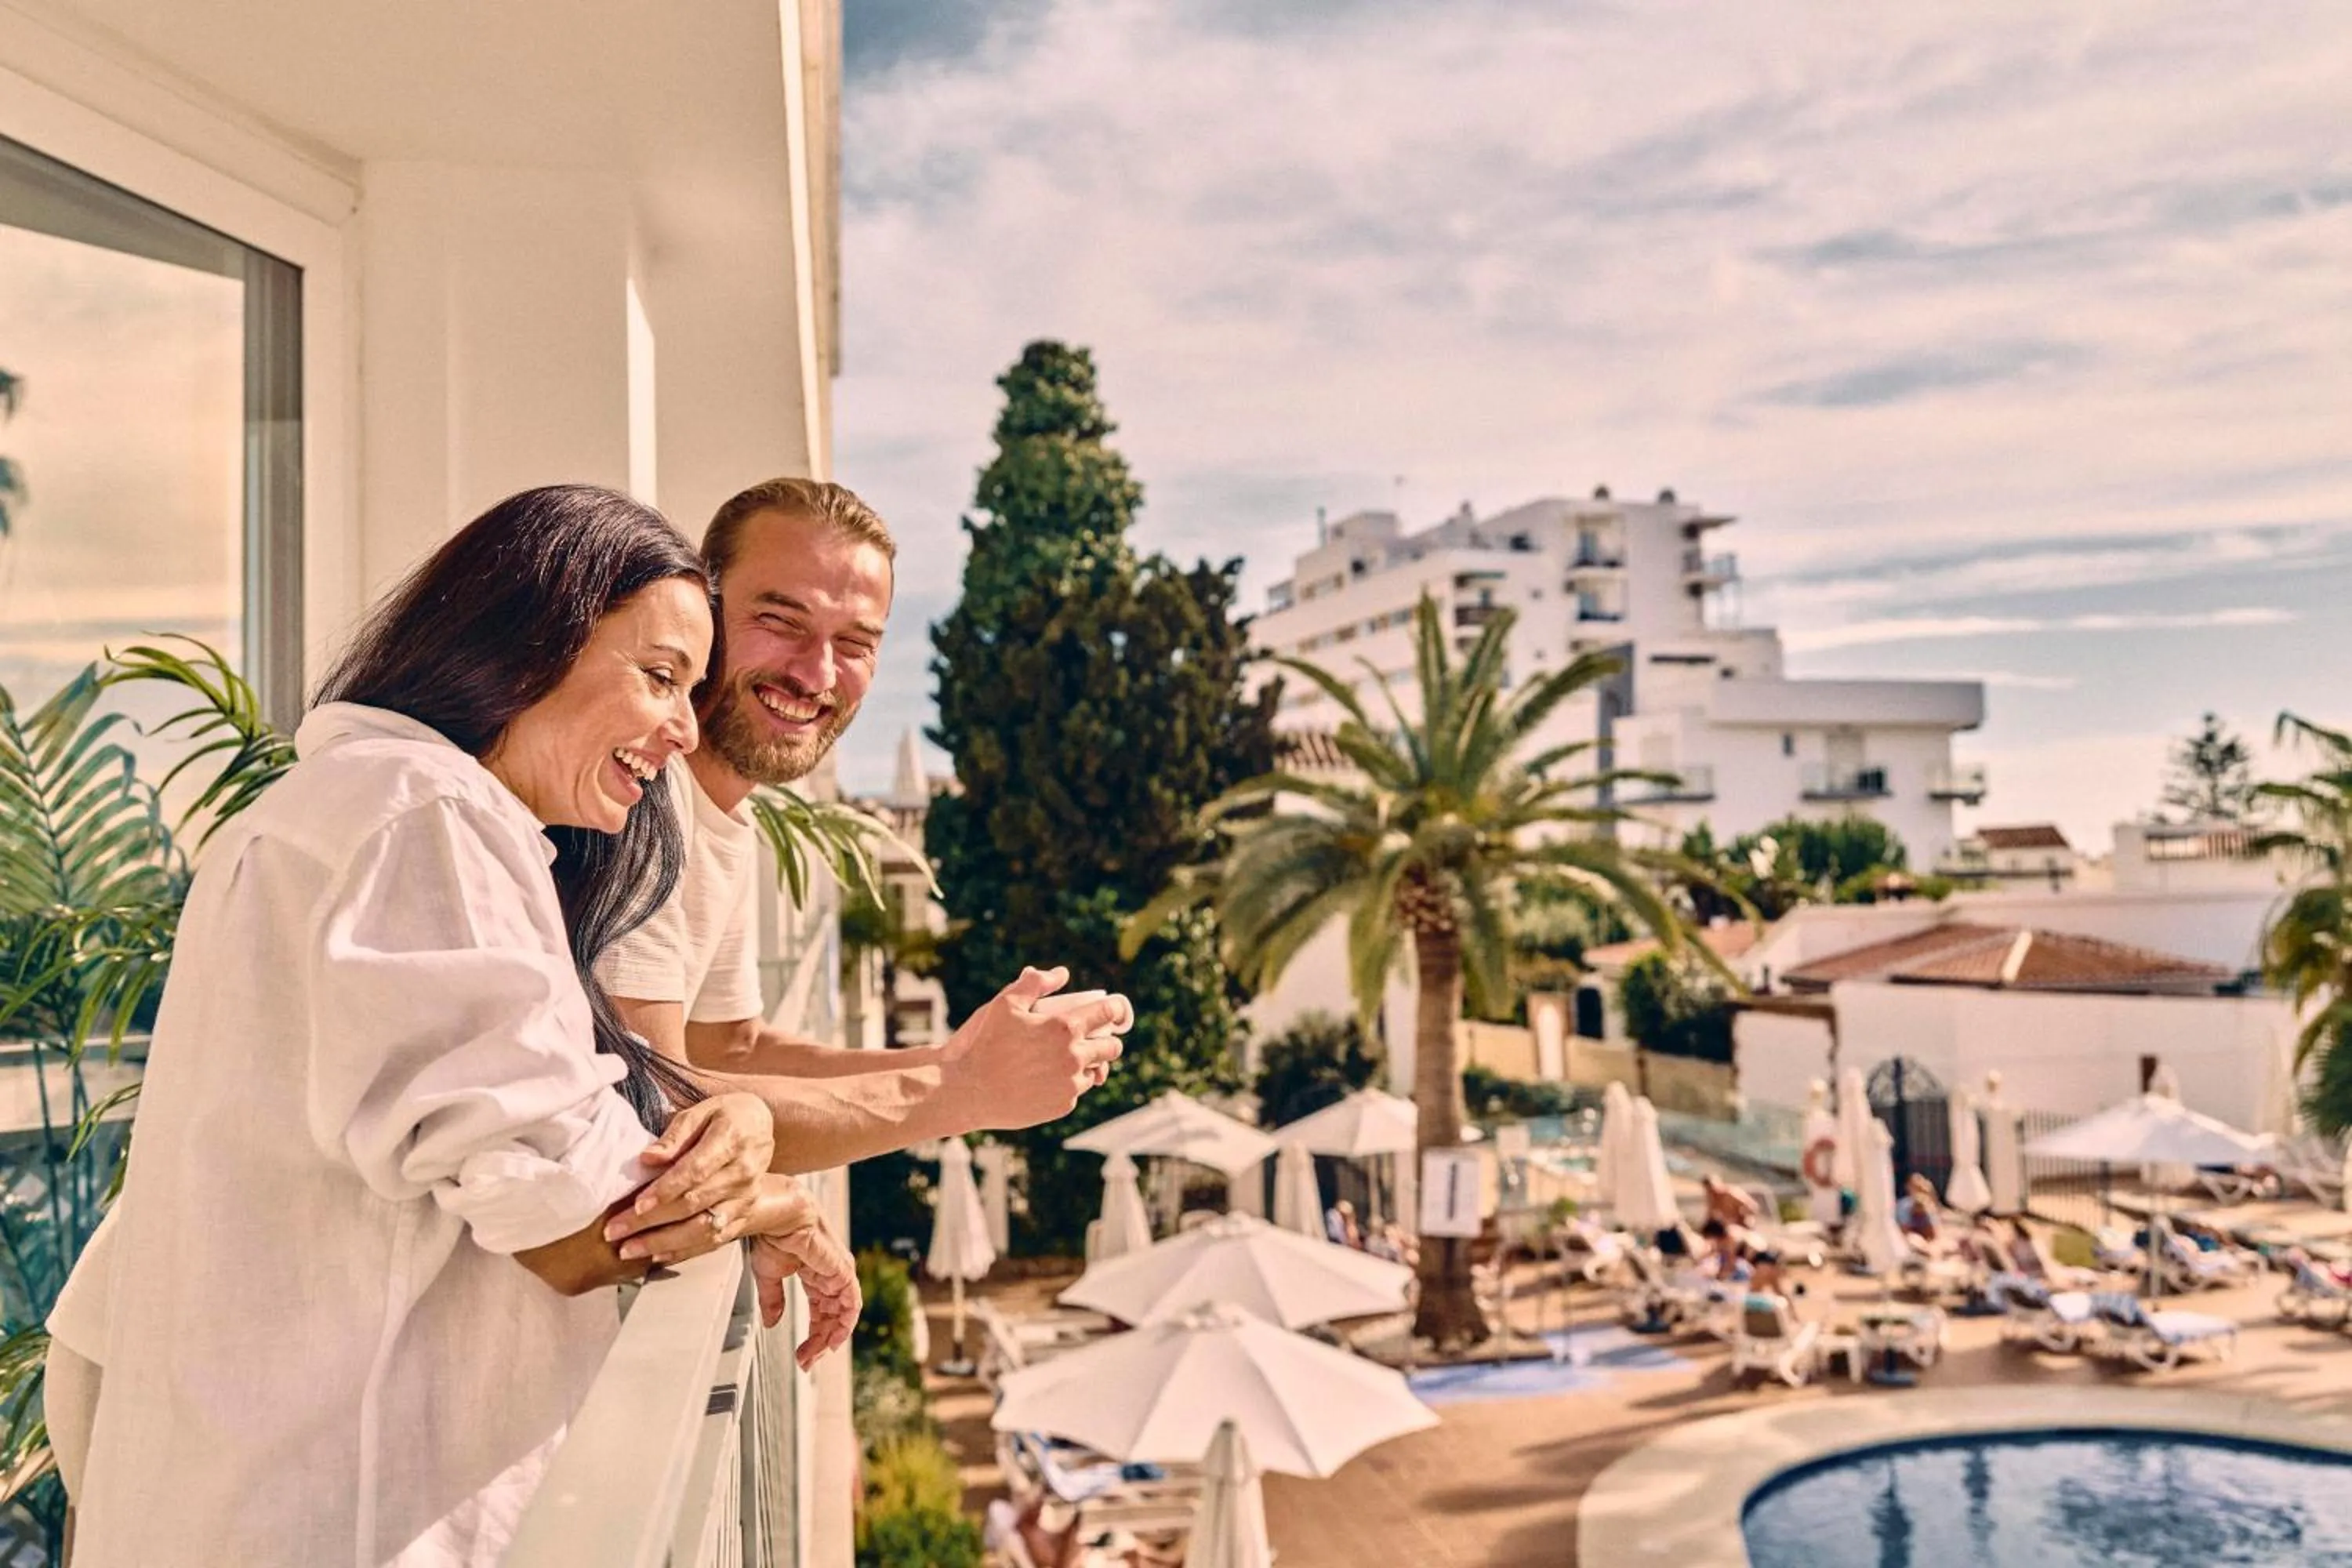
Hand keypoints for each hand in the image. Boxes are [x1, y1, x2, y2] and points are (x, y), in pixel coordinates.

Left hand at [606, 1091, 774, 1253]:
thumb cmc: (727, 1115)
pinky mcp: (744, 1215)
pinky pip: (714, 1240)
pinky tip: (657, 1256)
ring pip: (703, 1228)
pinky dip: (685, 1251)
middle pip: (693, 1204)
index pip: (695, 1171)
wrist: (763, 1128)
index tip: (638, 1204)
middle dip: (651, 1221)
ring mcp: (745, 1198)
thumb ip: (676, 1134)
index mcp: (731, 1142)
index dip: (665, 1190)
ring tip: (629, 1249)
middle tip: (615, 1231)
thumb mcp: (703, 1110)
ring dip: (663, 1243)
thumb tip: (648, 1157)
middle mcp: (742, 1174)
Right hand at [747, 1212, 860, 1366]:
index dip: (812, 1335)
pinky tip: (832, 1340)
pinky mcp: (842, 1271)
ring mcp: (838, 1273)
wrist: (777, 1215)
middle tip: (805, 1362)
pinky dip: (844, 1325)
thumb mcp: (769, 1274)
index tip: (802, 1356)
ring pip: (842, 1314)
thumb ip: (773, 1300)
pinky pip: (851, 1304)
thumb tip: (771, 1322)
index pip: (820, 1310)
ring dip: (829, 1338)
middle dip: (818, 1342)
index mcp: (814, 1273)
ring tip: (812, 1356)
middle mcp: (830, 1275)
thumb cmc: (772, 1234)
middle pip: (831, 1316)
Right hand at [939, 966, 1132, 1130]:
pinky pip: (1076, 1092)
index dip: (1115, 1009)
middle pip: (1111, 1047)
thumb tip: (1061, 973)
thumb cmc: (984, 1043)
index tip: (1114, 1011)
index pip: (1108, 1013)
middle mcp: (1073, 1056)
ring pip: (1095, 1072)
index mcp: (1064, 1027)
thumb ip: (1035, 983)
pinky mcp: (1063, 1106)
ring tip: (1065, 1060)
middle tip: (1094, 1038)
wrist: (968, 1090)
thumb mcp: (1005, 1003)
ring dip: (1087, 1065)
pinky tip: (1047, 1080)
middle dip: (1107, 1040)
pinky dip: (1067, 1085)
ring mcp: (1070, 1084)